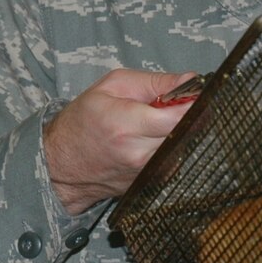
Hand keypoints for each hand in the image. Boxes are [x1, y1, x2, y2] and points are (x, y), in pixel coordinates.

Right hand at [43, 69, 197, 215]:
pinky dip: (173, 144)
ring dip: (183, 130)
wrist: (63, 164)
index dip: (194, 103)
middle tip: (182, 102)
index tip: (198, 93)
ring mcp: (146, 172)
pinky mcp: (151, 182)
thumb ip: (155, 82)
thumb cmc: (84, 119)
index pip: (178, 117)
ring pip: (185, 146)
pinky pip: (175, 159)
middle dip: (192, 115)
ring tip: (164, 120)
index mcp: (125, 124)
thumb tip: (191, 80)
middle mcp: (138, 153)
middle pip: (187, 132)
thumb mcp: (113, 86)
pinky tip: (158, 137)